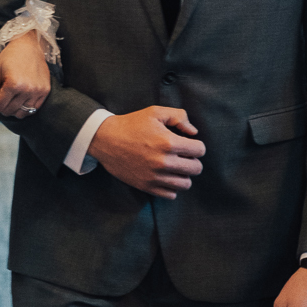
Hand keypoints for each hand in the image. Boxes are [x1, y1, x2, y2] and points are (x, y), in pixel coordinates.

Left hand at [0, 32, 51, 117]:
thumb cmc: (8, 58)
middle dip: (3, 106)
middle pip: (9, 110)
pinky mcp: (45, 91)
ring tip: (11, 97)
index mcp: (13, 83)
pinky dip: (25, 107)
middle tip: (2, 95)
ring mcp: (38, 91)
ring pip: (22, 113)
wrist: (29, 46)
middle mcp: (28, 89)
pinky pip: (33, 109)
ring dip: (14, 109)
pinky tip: (21, 97)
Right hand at [90, 106, 205, 198]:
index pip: (200, 150)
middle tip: (183, 155)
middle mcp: (164, 162)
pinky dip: (172, 187)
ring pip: (186, 184)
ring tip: (175, 167)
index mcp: (168, 142)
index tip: (188, 144)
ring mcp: (155, 176)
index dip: (196, 145)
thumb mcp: (155, 112)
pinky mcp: (146, 186)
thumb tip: (193, 132)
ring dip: (184, 175)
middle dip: (193, 160)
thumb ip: (179, 117)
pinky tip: (165, 176)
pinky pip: (171, 194)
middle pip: (196, 168)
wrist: (106, 140)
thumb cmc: (132, 124)